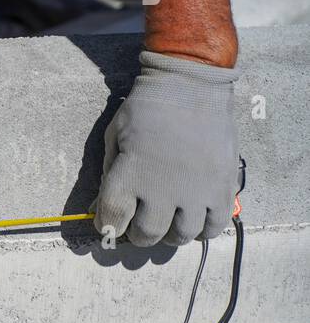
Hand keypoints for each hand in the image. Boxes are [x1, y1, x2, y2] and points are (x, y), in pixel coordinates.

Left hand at [94, 51, 239, 246]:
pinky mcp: (223, 186)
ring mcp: (196, 190)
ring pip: (181, 235)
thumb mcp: (114, 137)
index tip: (109, 225)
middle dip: (137, 236)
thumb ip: (108, 175)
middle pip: (146, 234)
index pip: (112, 220)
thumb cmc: (146, 109)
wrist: (190, 86)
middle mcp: (163, 189)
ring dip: (169, 236)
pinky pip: (215, 226)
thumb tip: (99, 208)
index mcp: (130, 175)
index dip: (108, 227)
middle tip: (137, 228)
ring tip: (166, 224)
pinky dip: (202, 231)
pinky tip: (194, 221)